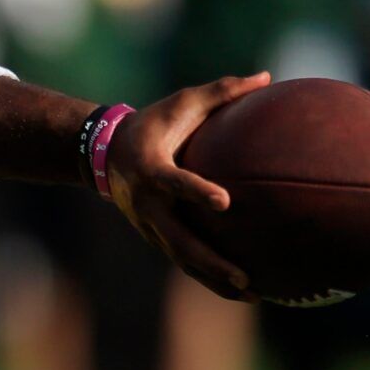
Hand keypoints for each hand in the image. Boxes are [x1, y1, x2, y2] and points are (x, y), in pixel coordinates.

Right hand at [105, 72, 270, 302]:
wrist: (103, 152)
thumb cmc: (153, 123)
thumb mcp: (182, 103)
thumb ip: (222, 92)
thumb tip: (266, 77)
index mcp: (150, 167)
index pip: (173, 182)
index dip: (195, 191)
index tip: (224, 201)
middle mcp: (145, 202)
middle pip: (178, 239)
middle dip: (210, 261)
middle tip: (245, 275)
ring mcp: (147, 223)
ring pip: (181, 258)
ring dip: (213, 279)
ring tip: (251, 292)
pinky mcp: (152, 235)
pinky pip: (181, 259)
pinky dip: (206, 277)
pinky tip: (237, 289)